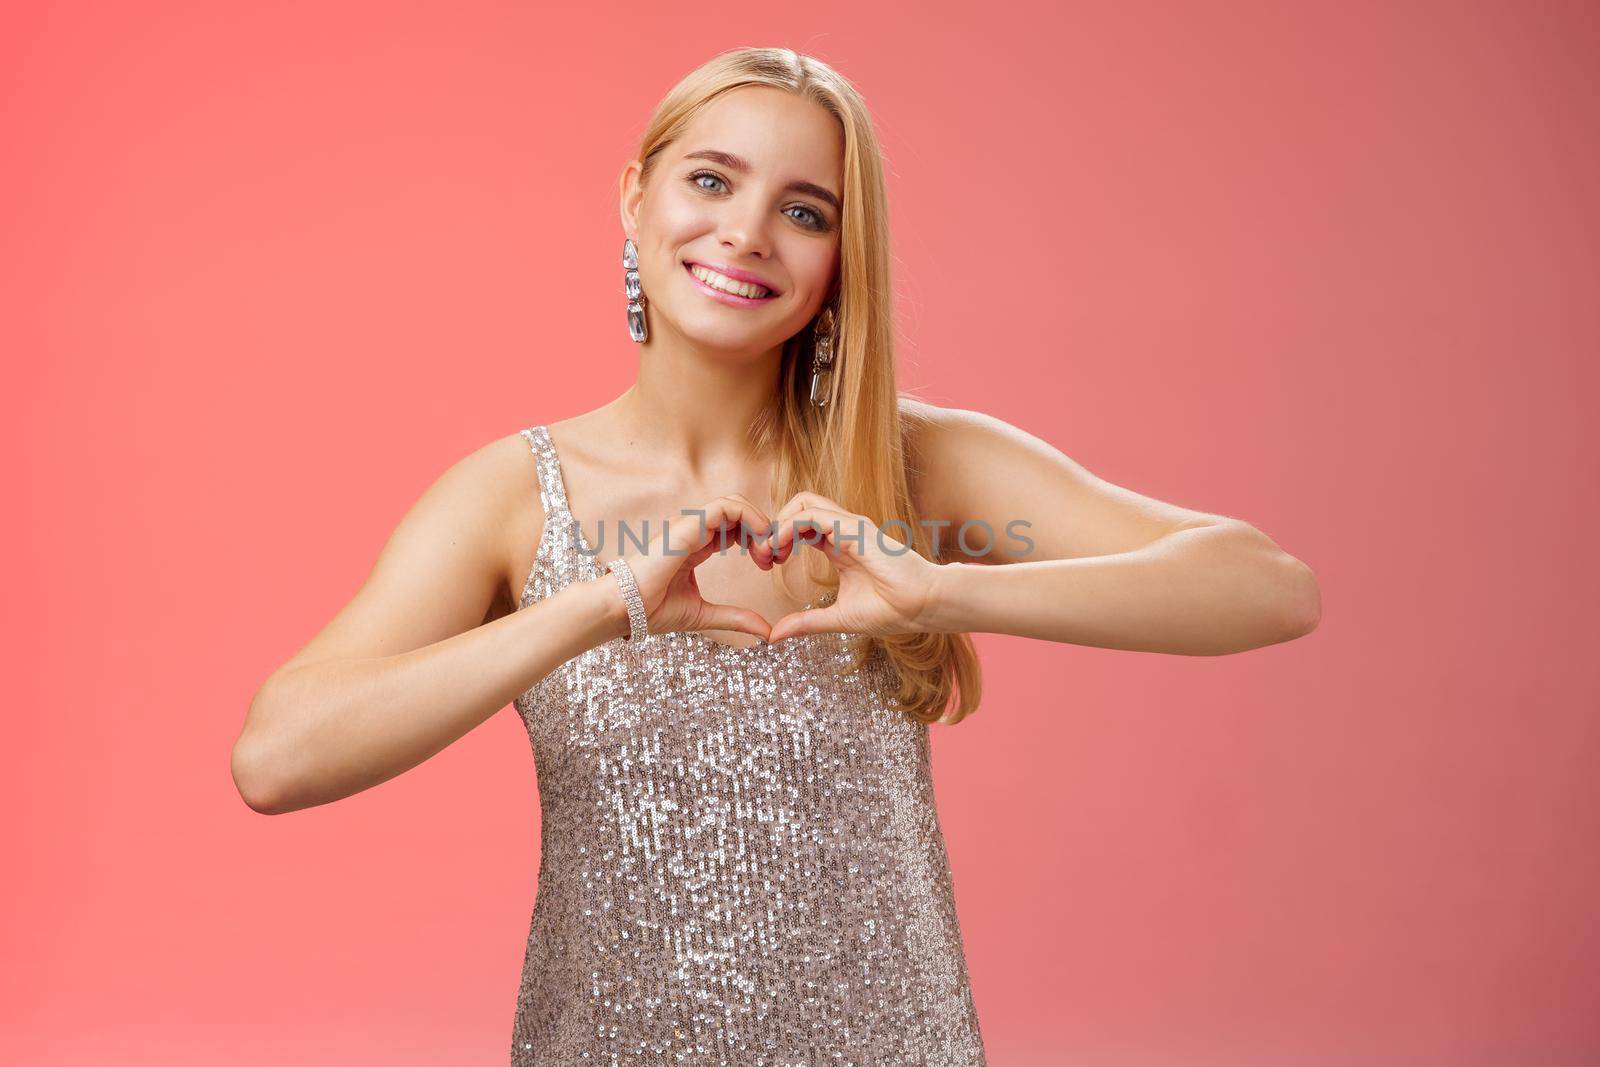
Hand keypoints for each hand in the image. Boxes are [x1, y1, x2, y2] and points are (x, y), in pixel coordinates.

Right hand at [606, 494, 777, 641]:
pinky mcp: (687, 526)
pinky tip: (759, 542)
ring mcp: (689, 525)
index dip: (757, 539)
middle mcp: (692, 531)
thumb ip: (736, 618)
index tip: (769, 564)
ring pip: (734, 503)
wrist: (623, 610)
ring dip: (759, 522)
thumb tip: (766, 633)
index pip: (733, 527)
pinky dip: (750, 517)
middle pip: (738, 511)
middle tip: (774, 557)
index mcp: (695, 545)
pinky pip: (725, 506)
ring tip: (766, 551)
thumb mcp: (704, 615)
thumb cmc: (651, 610)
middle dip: (763, 529)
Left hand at [764, 492, 941, 643]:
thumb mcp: (837, 618)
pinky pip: (813, 514)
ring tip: (770, 552)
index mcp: (840, 544)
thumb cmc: (892, 610)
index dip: (779, 538)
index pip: (801, 524)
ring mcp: (851, 525)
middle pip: (799, 505)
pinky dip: (790, 527)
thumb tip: (773, 635)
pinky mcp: (855, 528)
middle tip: (763, 556)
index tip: (766, 563)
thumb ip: (806, 622)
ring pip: (803, 502)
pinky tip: (780, 550)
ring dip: (779, 523)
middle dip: (774, 525)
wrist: (923, 606)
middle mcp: (844, 529)